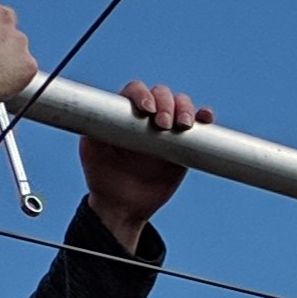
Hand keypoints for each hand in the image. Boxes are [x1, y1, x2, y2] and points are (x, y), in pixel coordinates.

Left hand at [81, 79, 210, 245]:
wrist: (123, 206)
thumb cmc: (104, 177)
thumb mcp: (91, 151)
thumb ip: (92, 130)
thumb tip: (97, 113)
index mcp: (125, 114)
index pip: (136, 91)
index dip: (143, 94)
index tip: (146, 109)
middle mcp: (147, 117)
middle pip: (162, 94)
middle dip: (166, 104)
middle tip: (162, 125)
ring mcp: (167, 129)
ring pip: (182, 105)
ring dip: (186, 109)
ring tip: (183, 126)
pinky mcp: (184, 144)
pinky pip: (199, 126)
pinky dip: (204, 118)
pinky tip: (205, 119)